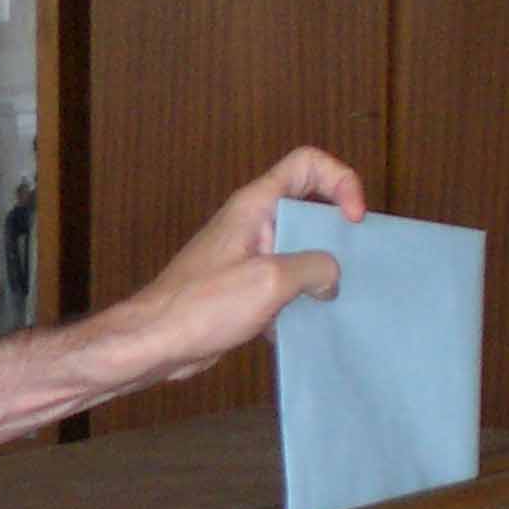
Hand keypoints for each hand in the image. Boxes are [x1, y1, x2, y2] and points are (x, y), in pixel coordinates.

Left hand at [119, 147, 365, 386]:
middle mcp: (251, 224)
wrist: (155, 344)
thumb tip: (330, 277)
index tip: (353, 220)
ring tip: (336, 300)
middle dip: (335, 236)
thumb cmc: (202, 305)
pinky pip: (283, 286)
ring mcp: (247, 258)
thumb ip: (313, 268)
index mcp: (255, 206)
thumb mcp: (271, 280)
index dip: (340, 181)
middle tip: (353, 266)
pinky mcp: (243, 290)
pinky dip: (297, 303)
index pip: (307, 165)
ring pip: (298, 253)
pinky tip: (303, 327)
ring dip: (319, 275)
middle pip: (309, 211)